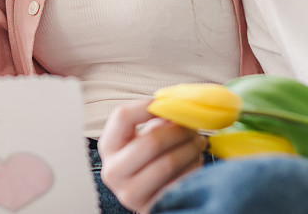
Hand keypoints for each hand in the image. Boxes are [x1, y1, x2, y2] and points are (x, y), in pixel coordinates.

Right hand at [99, 99, 206, 213]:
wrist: (145, 195)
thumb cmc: (144, 159)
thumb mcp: (140, 138)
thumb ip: (154, 122)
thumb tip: (177, 110)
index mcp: (108, 146)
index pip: (122, 116)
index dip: (148, 105)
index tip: (166, 104)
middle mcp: (113, 171)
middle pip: (152, 141)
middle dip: (179, 131)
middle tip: (193, 128)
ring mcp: (130, 193)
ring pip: (168, 163)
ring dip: (190, 149)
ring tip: (198, 142)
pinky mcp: (149, 207)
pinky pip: (178, 183)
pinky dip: (192, 168)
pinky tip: (195, 161)